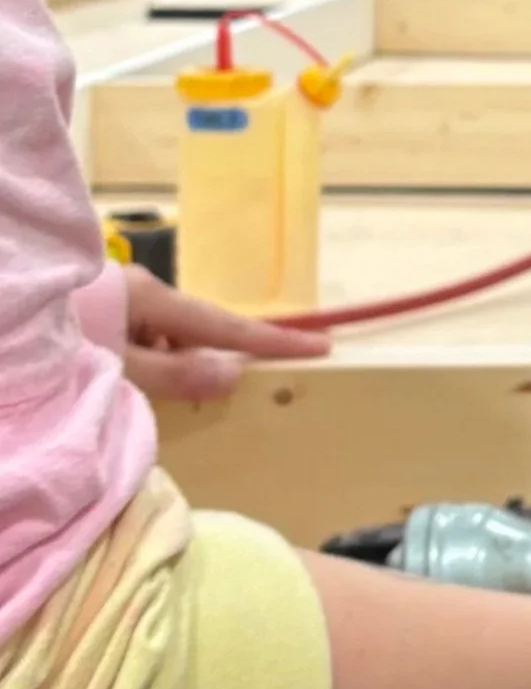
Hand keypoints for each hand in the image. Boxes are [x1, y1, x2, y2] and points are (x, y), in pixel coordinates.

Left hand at [120, 268, 330, 401]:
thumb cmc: (51, 345)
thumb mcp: (115, 367)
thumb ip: (172, 374)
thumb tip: (233, 375)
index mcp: (151, 299)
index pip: (226, 326)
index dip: (275, 340)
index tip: (322, 346)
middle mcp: (143, 290)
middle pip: (201, 326)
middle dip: (229, 353)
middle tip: (257, 381)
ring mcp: (122, 297)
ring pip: (173, 333)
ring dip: (185, 362)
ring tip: (183, 398)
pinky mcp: (103, 309)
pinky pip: (149, 336)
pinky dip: (159, 359)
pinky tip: (149, 382)